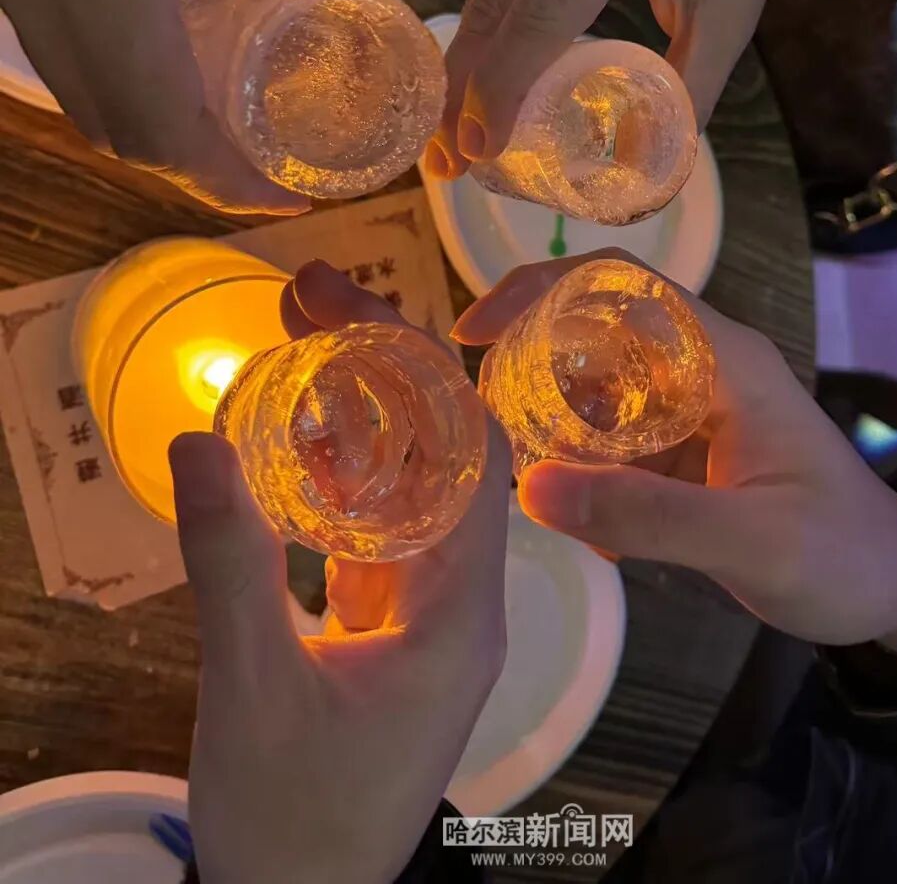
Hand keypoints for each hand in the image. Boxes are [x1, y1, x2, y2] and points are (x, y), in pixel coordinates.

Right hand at [0, 0, 391, 212]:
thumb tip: (391, 17)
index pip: (157, 122)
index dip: (233, 178)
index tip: (302, 186)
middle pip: (106, 110)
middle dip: (197, 147)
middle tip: (283, 142)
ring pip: (74, 61)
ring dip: (160, 86)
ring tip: (255, 69)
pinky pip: (53, 0)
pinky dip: (124, 22)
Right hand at [173, 262, 509, 883]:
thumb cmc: (293, 820)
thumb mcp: (252, 687)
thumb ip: (231, 563)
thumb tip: (200, 439)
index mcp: (461, 612)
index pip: (472, 455)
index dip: (418, 369)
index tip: (351, 306)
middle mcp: (462, 604)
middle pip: (441, 457)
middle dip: (381, 375)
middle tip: (309, 300)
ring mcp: (428, 620)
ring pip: (410, 493)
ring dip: (360, 424)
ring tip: (301, 346)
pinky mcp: (393, 638)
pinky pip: (378, 538)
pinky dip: (341, 487)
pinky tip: (296, 448)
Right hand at [425, 0, 806, 176]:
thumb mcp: (731, 14)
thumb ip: (690, 92)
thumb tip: (646, 175)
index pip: (545, 10)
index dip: (505, 84)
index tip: (481, 148)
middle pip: (497, 3)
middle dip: (466, 90)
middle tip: (449, 163)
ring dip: (467, 64)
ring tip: (453, 138)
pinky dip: (487, 27)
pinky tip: (478, 79)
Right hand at [454, 252, 896, 659]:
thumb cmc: (843, 555)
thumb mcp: (752, 542)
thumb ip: (649, 516)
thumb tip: (527, 485)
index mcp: (722, 358)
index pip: (619, 284)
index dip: (539, 290)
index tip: (473, 332)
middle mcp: (702, 367)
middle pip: (594, 326)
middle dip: (527, 359)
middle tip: (476, 415)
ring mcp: (692, 407)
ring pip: (595, 382)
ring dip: (548, 417)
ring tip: (511, 467)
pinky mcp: (685, 449)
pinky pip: (611, 435)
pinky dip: (579, 464)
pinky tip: (574, 517)